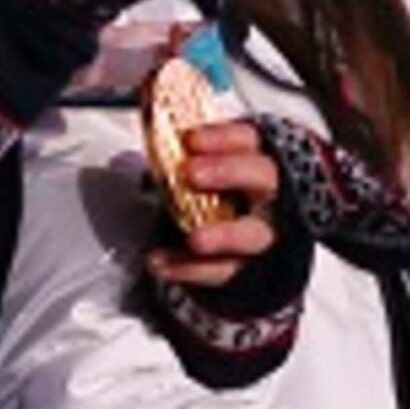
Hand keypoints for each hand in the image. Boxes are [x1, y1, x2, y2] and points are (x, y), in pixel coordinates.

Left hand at [148, 120, 280, 289]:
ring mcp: (260, 232)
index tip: (191, 140)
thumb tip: (145, 137)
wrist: (222, 239)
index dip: (223, 138)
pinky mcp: (246, 268)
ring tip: (194, 240)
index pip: (247, 139)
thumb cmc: (210, 193)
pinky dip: (190, 269)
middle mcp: (264, 193)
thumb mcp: (197, 167)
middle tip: (192, 174)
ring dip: (223, 236)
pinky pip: (222, 271)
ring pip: (253, 234)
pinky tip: (160, 262)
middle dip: (228, 172)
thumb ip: (175, 154)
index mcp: (252, 159)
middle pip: (261, 176)